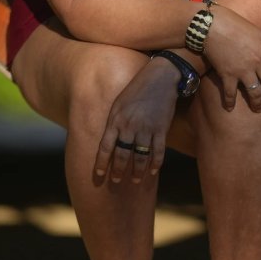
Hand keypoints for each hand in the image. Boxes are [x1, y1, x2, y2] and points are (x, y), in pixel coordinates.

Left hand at [93, 58, 178, 183]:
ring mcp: (146, 128)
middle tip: (116, 181)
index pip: (105, 147)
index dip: (102, 163)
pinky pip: (158, 150)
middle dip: (119, 170)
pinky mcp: (161, 128)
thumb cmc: (137, 89)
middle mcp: (130, 126)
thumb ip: (114, 122)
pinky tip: (153, 171)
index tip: (99, 175)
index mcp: (116, 120)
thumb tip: (109, 140)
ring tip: (134, 180)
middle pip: (122, 155)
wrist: (160, 78)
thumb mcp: (119, 103)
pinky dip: (156, 163)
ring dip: (137, 171)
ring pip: (140, 156)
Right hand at [201, 5, 260, 112]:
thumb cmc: (233, 24)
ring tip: (257, 109)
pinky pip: (232, 94)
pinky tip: (230, 108)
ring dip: (257, 103)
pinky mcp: (228, 75)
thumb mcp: (256, 32)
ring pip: (256, 93)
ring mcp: (244, 70)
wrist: (213, 25)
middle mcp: (259, 61)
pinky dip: (230, 102)